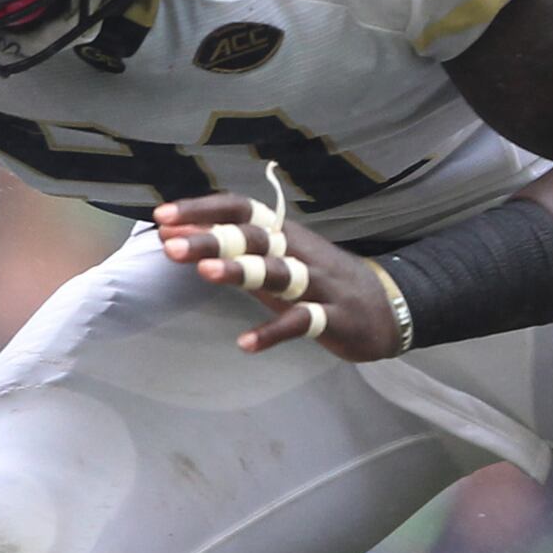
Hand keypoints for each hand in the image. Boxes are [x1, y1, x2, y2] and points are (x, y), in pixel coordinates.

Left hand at [154, 194, 403, 359]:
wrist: (390, 307)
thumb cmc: (319, 281)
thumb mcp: (276, 260)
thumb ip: (231, 251)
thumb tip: (173, 235)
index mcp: (284, 234)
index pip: (241, 209)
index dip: (202, 210)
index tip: (162, 216)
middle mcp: (299, 252)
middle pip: (253, 237)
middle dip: (211, 238)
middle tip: (170, 244)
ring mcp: (318, 284)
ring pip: (277, 271)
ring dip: (241, 271)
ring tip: (205, 273)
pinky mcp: (334, 317)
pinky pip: (302, 322)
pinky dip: (274, 332)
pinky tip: (246, 344)